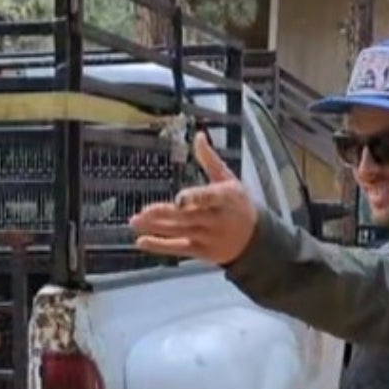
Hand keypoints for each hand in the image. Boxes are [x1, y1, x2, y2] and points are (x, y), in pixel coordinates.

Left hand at [130, 130, 258, 265]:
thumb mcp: (229, 180)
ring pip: (180, 232)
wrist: (254, 240)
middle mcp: (217, 219)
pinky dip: (160, 246)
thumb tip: (199, 136)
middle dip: (165, 214)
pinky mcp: (201, 252)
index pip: (210, 197)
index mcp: (226, 197)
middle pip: (189, 216)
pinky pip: (178, 249)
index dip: (195, 198)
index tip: (179, 199)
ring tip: (135, 222)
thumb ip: (211, 160)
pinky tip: (142, 241)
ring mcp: (208, 237)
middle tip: (144, 211)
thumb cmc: (238, 205)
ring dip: (156, 228)